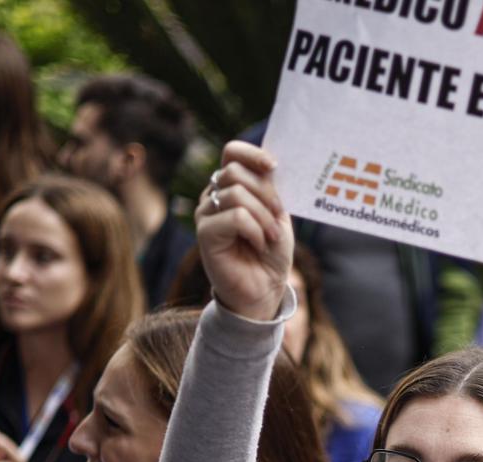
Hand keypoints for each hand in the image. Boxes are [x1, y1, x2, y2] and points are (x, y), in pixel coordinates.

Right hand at [196, 141, 291, 320]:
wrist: (265, 287)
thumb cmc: (271, 251)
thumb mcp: (277, 213)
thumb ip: (270, 188)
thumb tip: (270, 163)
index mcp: (231, 185)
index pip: (232, 152)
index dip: (252, 153)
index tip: (273, 167)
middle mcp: (214, 195)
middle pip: (235, 171)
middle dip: (265, 193)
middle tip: (278, 216)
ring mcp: (206, 213)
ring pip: (236, 194)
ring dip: (263, 216)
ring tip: (270, 236)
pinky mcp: (204, 233)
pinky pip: (235, 217)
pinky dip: (255, 230)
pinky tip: (258, 244)